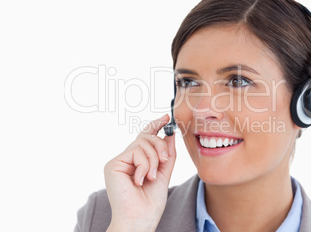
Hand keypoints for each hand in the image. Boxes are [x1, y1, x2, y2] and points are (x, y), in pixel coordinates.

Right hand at [104, 114, 175, 231]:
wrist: (140, 218)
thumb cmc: (150, 202)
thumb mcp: (164, 173)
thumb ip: (167, 154)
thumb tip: (170, 134)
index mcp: (137, 161)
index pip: (145, 138)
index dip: (155, 125)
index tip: (167, 118)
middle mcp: (126, 159)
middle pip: (146, 137)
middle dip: (160, 146)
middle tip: (166, 159)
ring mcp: (118, 161)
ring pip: (142, 143)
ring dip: (153, 160)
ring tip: (152, 176)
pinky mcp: (113, 164)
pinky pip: (136, 152)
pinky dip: (144, 165)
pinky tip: (141, 180)